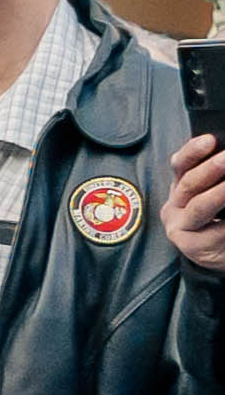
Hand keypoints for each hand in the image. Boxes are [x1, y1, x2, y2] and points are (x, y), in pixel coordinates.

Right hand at [168, 132, 224, 276]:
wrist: (224, 255)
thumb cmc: (222, 221)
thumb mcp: (217, 195)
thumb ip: (216, 179)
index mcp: (181, 187)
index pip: (180, 164)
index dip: (193, 151)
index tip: (210, 140)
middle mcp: (174, 205)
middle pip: (188, 184)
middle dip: (210, 169)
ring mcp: (179, 227)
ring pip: (199, 206)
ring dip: (219, 193)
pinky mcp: (190, 246)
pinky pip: (214, 231)